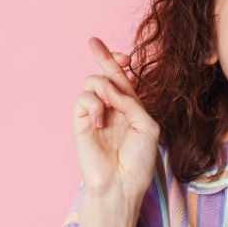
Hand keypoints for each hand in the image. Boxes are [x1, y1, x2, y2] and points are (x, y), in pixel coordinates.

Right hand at [72, 37, 159, 201]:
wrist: (121, 184)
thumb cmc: (139, 160)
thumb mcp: (147, 126)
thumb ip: (132, 102)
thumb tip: (110, 87)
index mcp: (131, 108)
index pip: (123, 80)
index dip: (120, 64)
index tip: (124, 56)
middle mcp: (113, 108)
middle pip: (105, 74)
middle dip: (102, 56)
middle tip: (94, 43)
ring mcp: (95, 114)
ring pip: (92, 82)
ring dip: (103, 86)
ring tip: (109, 103)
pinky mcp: (80, 122)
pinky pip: (83, 98)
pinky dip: (94, 104)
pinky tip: (100, 121)